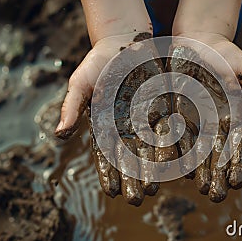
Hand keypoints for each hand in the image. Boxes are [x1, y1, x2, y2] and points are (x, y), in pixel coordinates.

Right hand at [56, 32, 163, 205]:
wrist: (125, 41)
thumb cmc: (98, 62)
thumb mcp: (81, 82)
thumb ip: (72, 107)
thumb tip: (59, 135)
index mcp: (106, 124)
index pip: (107, 153)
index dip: (109, 172)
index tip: (111, 192)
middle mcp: (127, 125)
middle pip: (132, 155)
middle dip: (135, 177)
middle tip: (140, 199)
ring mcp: (147, 117)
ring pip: (153, 145)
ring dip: (156, 166)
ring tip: (160, 186)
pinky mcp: (165, 106)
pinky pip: (172, 126)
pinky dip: (176, 143)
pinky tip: (182, 159)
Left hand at [167, 32, 241, 201]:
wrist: (197, 42)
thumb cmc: (225, 54)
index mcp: (235, 115)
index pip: (238, 144)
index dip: (238, 163)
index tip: (238, 183)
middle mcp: (215, 123)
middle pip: (217, 153)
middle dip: (218, 175)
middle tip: (217, 197)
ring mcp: (195, 119)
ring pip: (195, 148)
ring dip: (196, 168)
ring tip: (198, 188)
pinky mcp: (176, 112)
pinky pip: (173, 133)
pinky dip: (172, 148)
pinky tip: (170, 166)